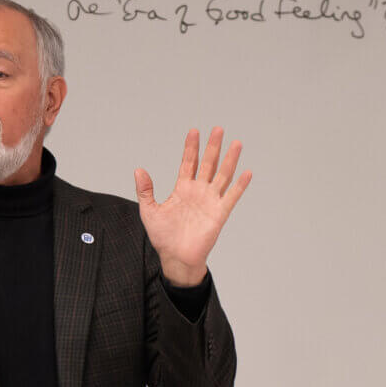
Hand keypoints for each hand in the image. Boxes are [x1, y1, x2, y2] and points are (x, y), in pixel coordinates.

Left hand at [135, 127, 250, 287]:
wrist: (176, 257)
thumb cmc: (163, 236)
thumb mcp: (149, 210)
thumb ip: (145, 190)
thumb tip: (138, 170)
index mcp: (183, 188)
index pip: (189, 162)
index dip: (191, 147)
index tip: (194, 131)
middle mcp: (198, 191)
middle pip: (208, 164)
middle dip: (213, 146)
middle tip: (218, 129)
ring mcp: (210, 201)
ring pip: (222, 176)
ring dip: (230, 160)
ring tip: (236, 143)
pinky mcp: (219, 213)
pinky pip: (231, 196)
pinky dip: (240, 185)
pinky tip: (246, 172)